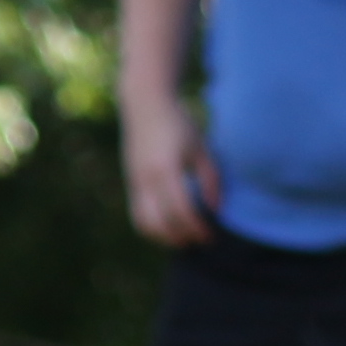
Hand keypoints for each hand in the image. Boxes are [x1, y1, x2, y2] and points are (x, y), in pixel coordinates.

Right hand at [122, 100, 217, 248]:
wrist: (146, 104)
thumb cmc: (179, 123)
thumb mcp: (201, 147)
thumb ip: (210, 179)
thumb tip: (215, 209)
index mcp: (166, 169)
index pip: (181, 210)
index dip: (196, 227)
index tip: (210, 235)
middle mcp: (146, 179)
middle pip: (160, 223)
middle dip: (181, 237)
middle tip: (200, 240)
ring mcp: (135, 182)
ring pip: (143, 224)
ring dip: (163, 237)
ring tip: (184, 238)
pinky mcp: (131, 182)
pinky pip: (138, 214)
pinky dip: (153, 227)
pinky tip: (170, 226)